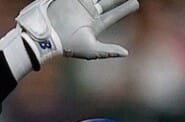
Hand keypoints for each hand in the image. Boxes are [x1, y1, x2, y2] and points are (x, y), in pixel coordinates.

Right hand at [17, 0, 138, 63]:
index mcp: (96, 25)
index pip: (114, 15)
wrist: (48, 35)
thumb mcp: (91, 49)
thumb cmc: (69, 46)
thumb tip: (126, 53)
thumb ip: (108, 50)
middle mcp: (89, 13)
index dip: (125, 8)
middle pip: (109, 1)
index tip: (136, 2)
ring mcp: (81, 4)